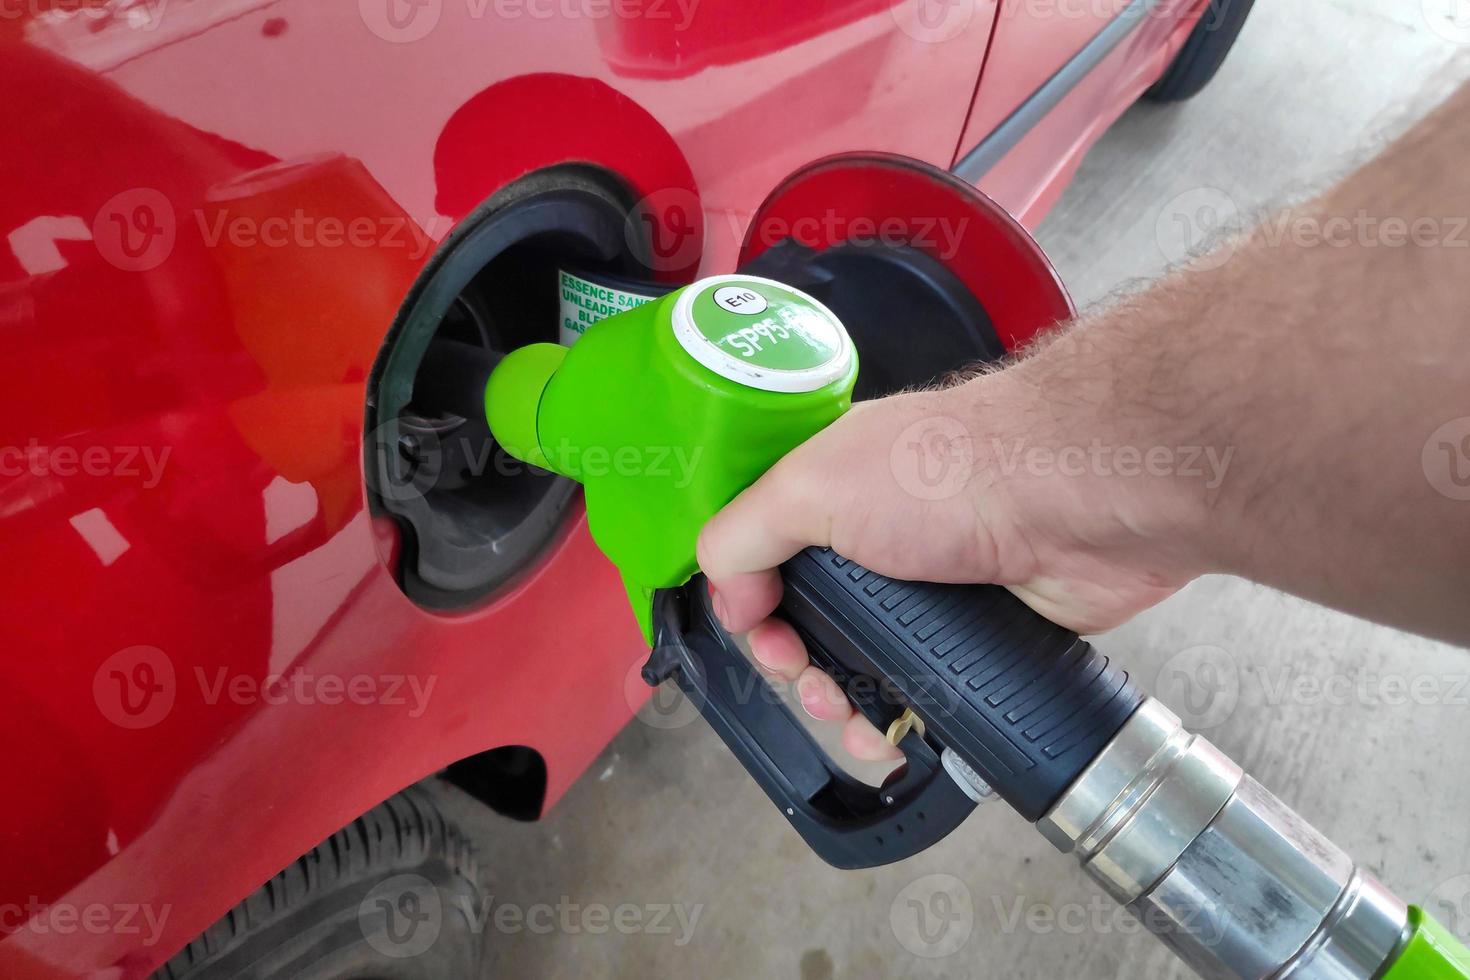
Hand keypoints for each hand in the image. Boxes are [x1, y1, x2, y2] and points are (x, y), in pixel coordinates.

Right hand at [696, 366, 1210, 759]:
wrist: (1077, 499)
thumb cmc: (955, 471)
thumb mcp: (811, 485)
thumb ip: (742, 534)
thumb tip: (726, 596)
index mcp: (827, 489)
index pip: (758, 557)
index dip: (749, 605)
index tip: (763, 634)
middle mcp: (873, 535)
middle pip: (806, 622)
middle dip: (796, 668)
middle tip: (812, 683)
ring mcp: (926, 586)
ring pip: (862, 664)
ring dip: (845, 706)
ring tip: (855, 721)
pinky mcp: (975, 631)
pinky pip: (923, 689)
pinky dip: (903, 719)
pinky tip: (895, 736)